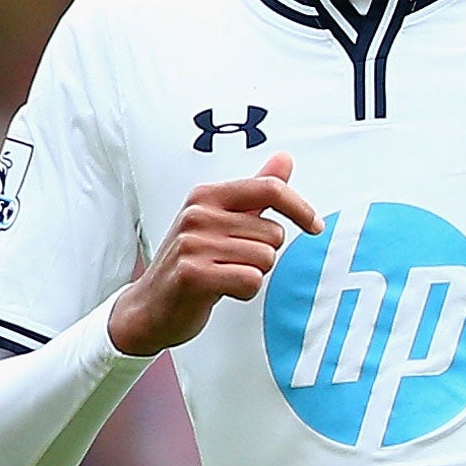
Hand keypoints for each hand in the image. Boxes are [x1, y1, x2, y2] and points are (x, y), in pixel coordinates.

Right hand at [109, 152, 321, 355]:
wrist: (150, 306)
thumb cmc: (191, 262)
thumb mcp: (221, 220)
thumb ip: (256, 191)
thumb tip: (284, 159)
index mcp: (207, 196)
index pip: (269, 189)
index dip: (300, 208)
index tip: (315, 226)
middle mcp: (198, 214)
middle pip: (274, 233)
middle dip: (264, 254)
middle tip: (233, 262)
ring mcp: (193, 244)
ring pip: (265, 259)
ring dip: (253, 274)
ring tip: (224, 275)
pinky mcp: (193, 274)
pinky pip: (251, 280)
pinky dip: (245, 291)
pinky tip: (221, 290)